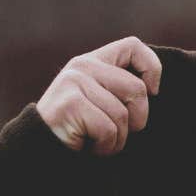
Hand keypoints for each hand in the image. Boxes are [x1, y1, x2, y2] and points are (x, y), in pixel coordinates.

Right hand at [36, 36, 163, 155]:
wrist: (42, 148)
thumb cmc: (80, 129)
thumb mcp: (101, 100)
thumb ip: (120, 88)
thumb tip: (154, 90)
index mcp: (93, 61)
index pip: (133, 47)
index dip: (152, 69)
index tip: (152, 93)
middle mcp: (83, 66)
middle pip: (137, 89)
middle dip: (137, 119)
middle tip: (116, 130)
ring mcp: (74, 82)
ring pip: (123, 115)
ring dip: (118, 139)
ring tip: (97, 139)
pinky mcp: (71, 103)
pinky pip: (108, 130)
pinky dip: (105, 146)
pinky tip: (88, 145)